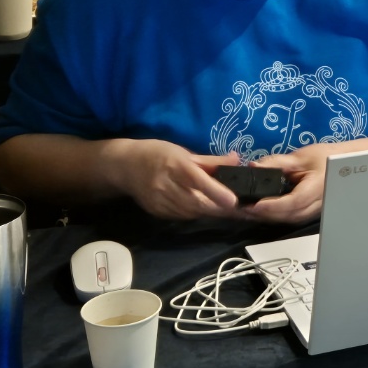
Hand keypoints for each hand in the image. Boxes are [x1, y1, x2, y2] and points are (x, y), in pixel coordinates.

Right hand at [115, 143, 242, 220]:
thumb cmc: (158, 153)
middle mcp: (165, 185)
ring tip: (231, 211)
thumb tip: (236, 160)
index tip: (233, 201)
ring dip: (211, 212)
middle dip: (220, 208)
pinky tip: (207, 209)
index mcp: (174, 165)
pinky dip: (197, 213)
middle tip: (243, 211)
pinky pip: (183, 216)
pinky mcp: (157, 212)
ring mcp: (159, 202)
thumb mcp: (183, 151)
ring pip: (191, 212)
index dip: (215, 191)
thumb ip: (211, 160)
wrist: (124, 166)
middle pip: (196, 202)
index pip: (196, 180)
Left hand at [239, 144, 332, 223]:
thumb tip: (254, 166)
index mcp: (317, 187)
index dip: (274, 206)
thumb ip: (276, 162)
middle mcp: (317, 204)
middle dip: (266, 214)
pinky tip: (263, 211)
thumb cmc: (324, 157)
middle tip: (245, 208)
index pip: (294, 201)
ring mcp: (314, 211)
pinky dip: (276, 216)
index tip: (255, 205)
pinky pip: (292, 218)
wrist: (341, 163)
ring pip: (290, 220)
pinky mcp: (309, 212)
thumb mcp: (300, 157)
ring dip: (270, 217)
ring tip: (250, 211)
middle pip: (290, 215)